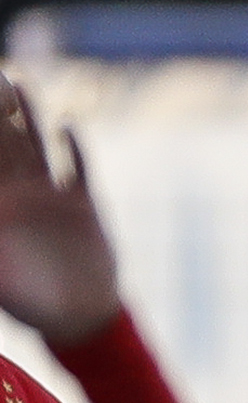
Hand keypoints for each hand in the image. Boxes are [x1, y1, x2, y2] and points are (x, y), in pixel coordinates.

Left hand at [0, 79, 120, 345]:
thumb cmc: (28, 300)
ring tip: (21, 84)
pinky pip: (79, 170)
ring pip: (36, 146)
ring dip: (29, 116)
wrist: (77, 318)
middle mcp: (19, 192)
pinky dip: (74, 149)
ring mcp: (51, 196)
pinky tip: (67, 127)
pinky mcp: (83, 206)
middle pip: (4, 141)